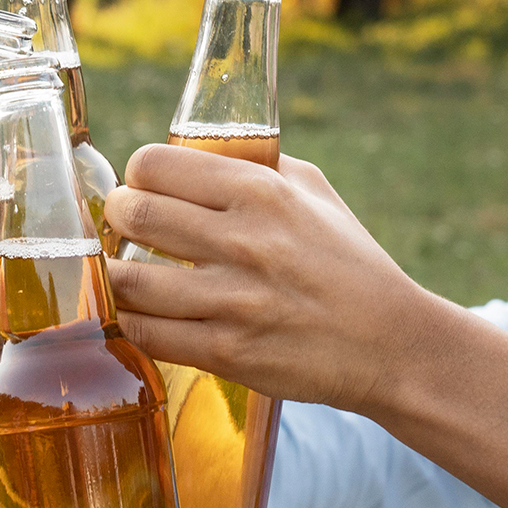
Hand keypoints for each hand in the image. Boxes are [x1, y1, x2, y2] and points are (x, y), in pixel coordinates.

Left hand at [104, 143, 439, 413]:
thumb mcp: (314, 193)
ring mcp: (232, 301)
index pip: (155, 164)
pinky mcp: (226, 352)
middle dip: (117, 218)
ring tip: (126, 273)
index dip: (137, 174)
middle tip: (124, 226)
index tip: (140, 186)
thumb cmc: (348, 263)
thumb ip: (255, 168)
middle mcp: (243, 242)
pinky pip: (147, 334)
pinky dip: (131, 322)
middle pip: (134, 213)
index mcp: (261, 192)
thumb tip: (195, 154)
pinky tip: (139, 314)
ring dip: (116, 276)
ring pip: (128, 281)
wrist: (391, 343)